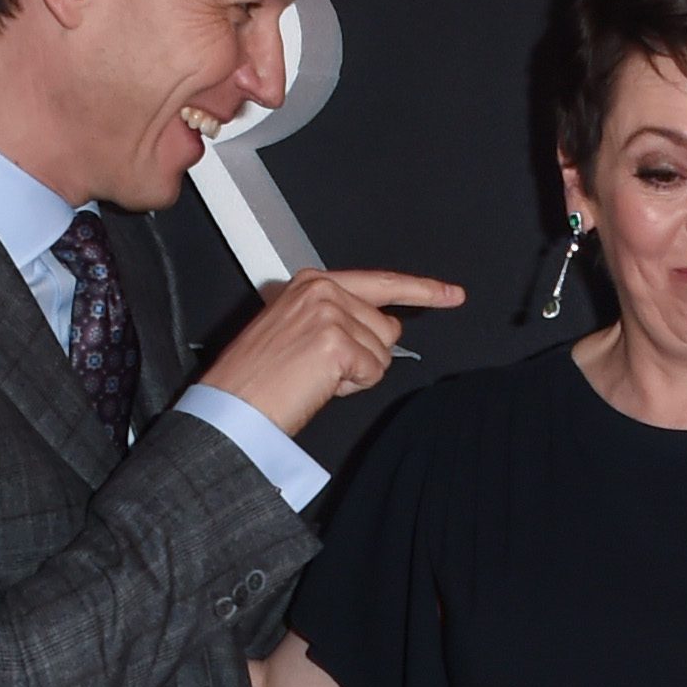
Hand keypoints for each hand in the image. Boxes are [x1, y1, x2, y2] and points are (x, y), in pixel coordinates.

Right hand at [196, 268, 464, 438]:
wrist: (234, 404)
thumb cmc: (259, 377)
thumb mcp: (298, 329)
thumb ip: (339, 317)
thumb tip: (384, 328)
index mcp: (311, 283)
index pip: (380, 282)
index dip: (422, 290)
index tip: (452, 294)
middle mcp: (322, 290)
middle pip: (387, 327)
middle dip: (366, 355)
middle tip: (322, 369)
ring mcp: (330, 313)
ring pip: (383, 352)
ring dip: (357, 373)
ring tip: (316, 376)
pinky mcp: (337, 341)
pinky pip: (373, 372)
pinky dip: (352, 386)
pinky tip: (320, 384)